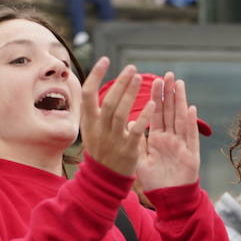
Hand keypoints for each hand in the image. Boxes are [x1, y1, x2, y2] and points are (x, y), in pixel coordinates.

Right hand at [80, 59, 150, 176]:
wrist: (103, 180)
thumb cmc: (100, 151)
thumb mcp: (91, 130)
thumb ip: (95, 111)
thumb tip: (100, 85)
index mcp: (89, 122)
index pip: (87, 93)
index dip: (95, 75)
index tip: (105, 60)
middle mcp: (99, 129)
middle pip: (108, 101)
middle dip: (120, 83)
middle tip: (132, 68)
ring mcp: (112, 140)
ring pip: (120, 113)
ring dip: (130, 94)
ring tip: (140, 78)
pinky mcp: (127, 150)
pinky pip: (135, 131)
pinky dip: (144, 117)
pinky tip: (152, 104)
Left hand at [135, 73, 199, 190]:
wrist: (170, 200)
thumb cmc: (156, 183)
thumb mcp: (142, 161)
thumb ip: (138, 142)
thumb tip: (130, 123)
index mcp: (158, 140)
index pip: (157, 114)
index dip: (157, 98)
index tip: (155, 81)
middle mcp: (171, 139)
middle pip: (170, 112)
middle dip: (169, 93)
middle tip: (168, 75)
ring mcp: (181, 145)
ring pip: (181, 119)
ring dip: (180, 101)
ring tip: (179, 84)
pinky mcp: (191, 155)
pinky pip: (190, 137)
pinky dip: (190, 123)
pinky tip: (190, 109)